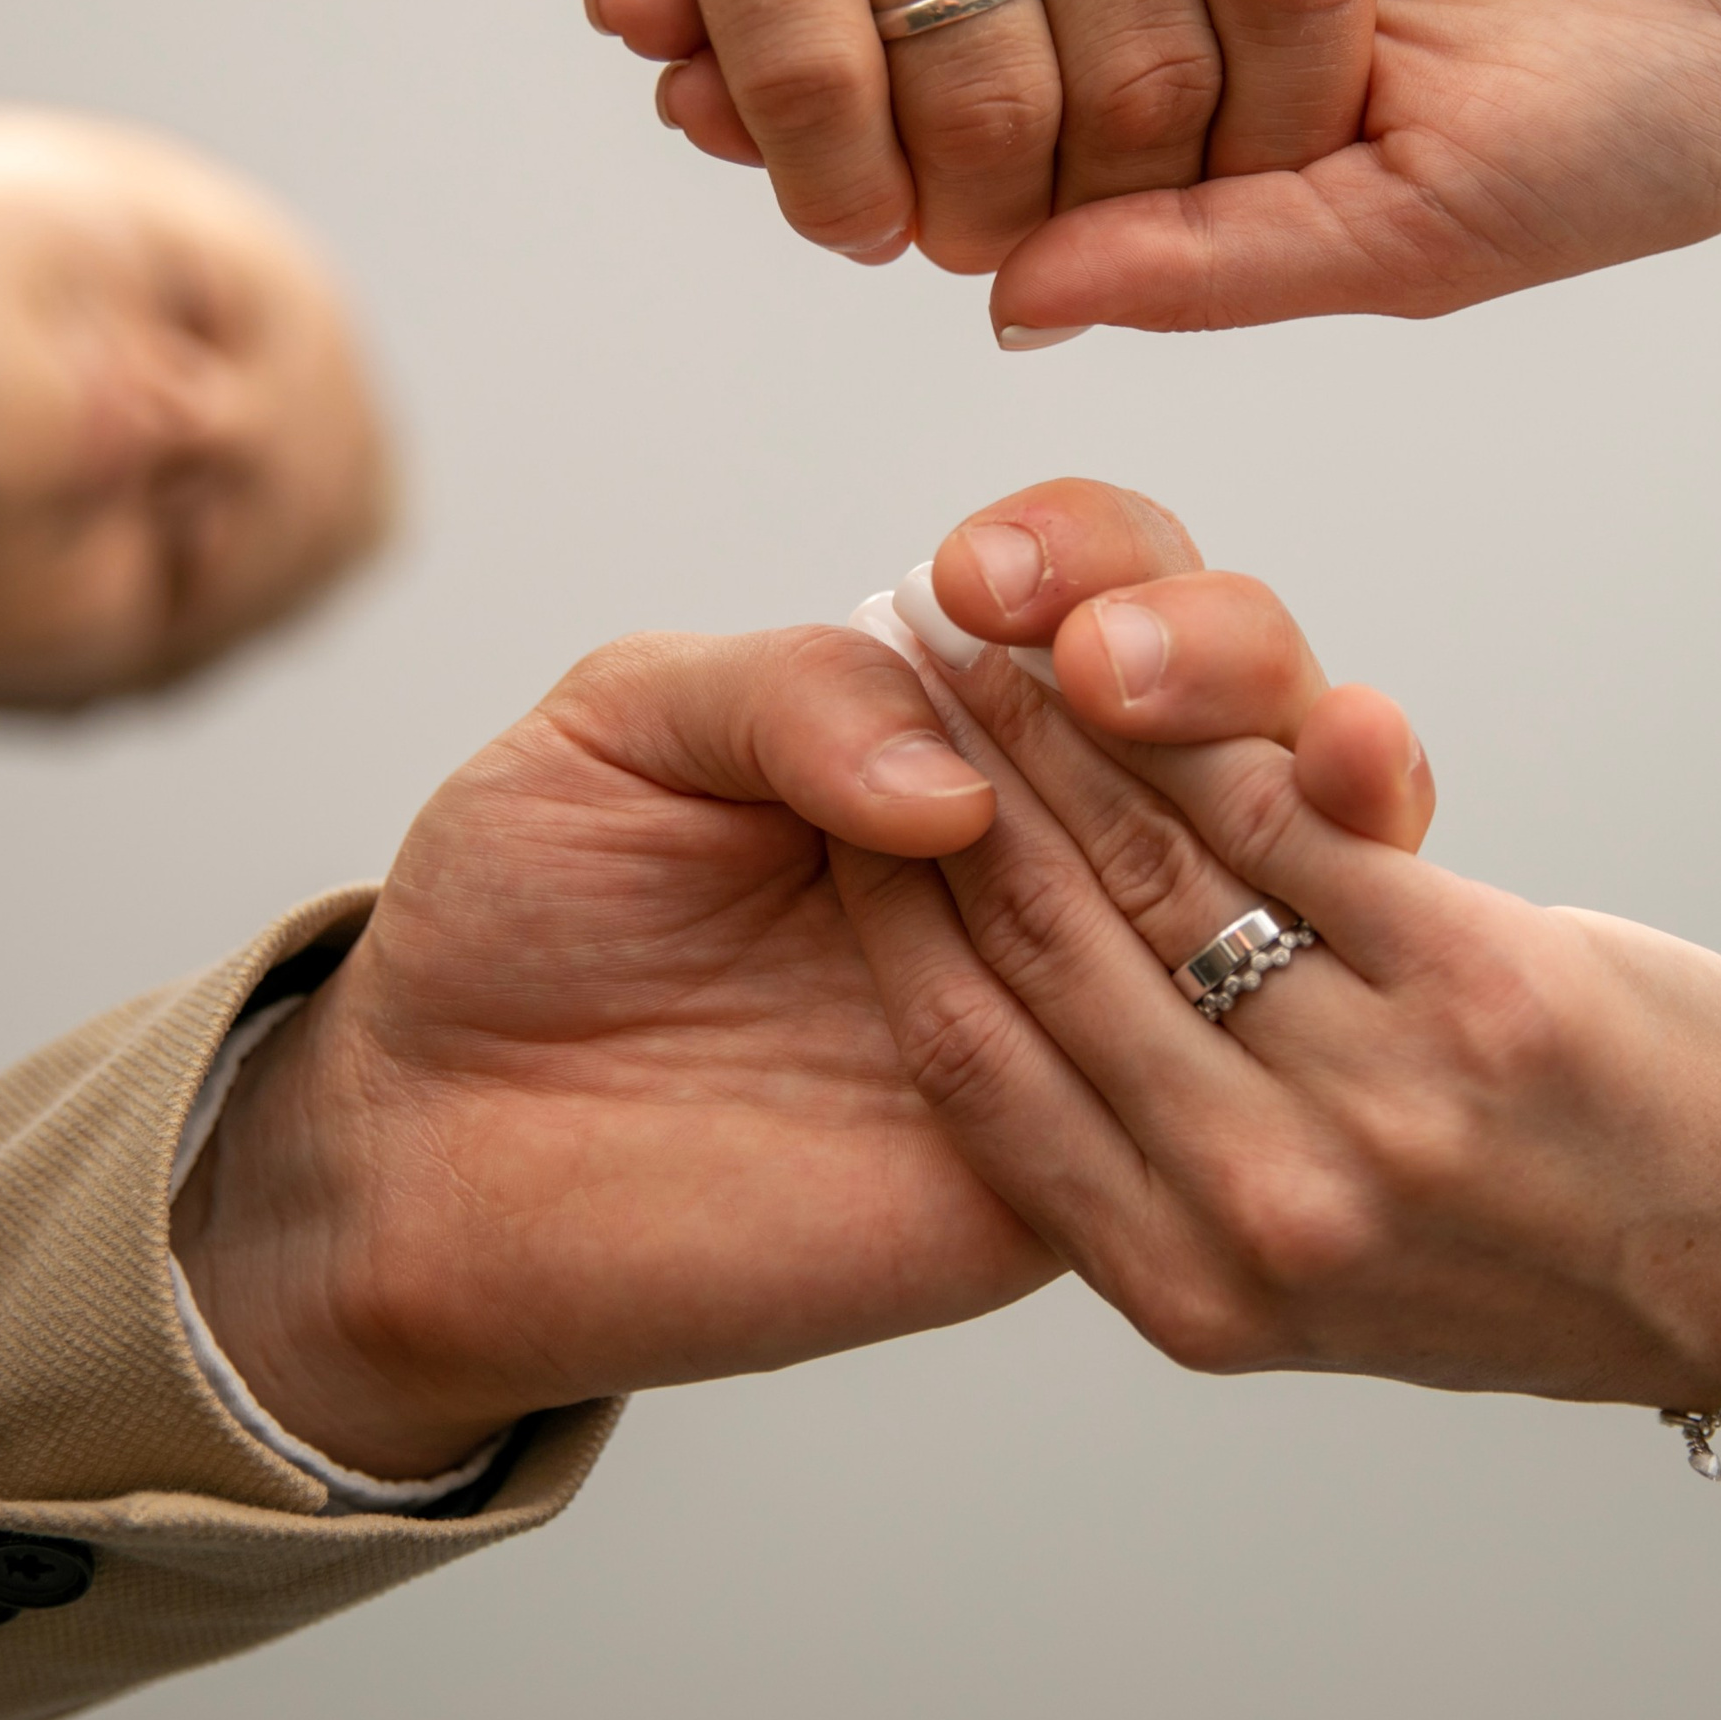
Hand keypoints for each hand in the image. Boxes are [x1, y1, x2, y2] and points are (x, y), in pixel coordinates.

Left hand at [165, 478, 1349, 1477]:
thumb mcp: (625, 728)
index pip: (1104, 587)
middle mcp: (1050, 837)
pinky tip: (1246, 940)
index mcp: (955, 713)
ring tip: (1198, 765)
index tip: (988, 581)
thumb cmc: (528, 912)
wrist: (445, 1154)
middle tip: (1099, 670)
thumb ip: (790, 694)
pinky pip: (1207, 1089)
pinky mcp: (1082, 1162)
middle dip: (1218, 654)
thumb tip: (963, 782)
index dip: (1093, 557)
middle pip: (1238, 707)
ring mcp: (1085, 997)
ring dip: (1268, 798)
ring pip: (1275, 877)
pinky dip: (1249, 1004)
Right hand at [288, 0, 1372, 277]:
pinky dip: (837, 187)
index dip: (1277, 123)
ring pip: (981, 93)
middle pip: (1146, 56)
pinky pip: (813, 75)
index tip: (1229, 190)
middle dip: (1112, 207)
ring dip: (973, 220)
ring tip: (952, 235)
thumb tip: (1275, 100)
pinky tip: (848, 212)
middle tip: (1066, 237)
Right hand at [835, 622, 1720, 1447]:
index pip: (978, 1071)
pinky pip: (1286, 822)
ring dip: (1054, 730)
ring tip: (987, 639)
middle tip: (901, 673)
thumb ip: (1170, 1170)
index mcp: (1188, 1285)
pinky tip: (1130, 653)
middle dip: (959, 785)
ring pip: (1151, 867)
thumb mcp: (1309, 1279)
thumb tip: (1034, 1022)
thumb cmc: (1529, 1253)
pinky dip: (1196, 725)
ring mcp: (1378, 1102)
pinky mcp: (1481, 989)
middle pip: (1046, 949)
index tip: (851, 807)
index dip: (895, 917)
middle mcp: (1264, 1207)